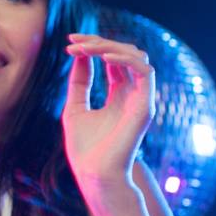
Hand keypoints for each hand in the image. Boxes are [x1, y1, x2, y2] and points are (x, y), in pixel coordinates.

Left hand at [62, 32, 153, 194]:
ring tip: (85, 48)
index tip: (70, 42)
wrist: (94, 174)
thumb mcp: (75, 108)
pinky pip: (145, 72)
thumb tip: (79, 55)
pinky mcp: (145, 106)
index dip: (94, 47)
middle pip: (125, 54)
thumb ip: (80, 83)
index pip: (113, 61)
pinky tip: (103, 58)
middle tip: (74, 41)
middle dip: (99, 43)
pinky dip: (125, 59)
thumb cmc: (85, 148)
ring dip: (109, 47)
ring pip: (137, 57)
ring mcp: (141, 100)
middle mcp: (133, 95)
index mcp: (118, 96)